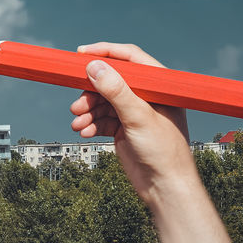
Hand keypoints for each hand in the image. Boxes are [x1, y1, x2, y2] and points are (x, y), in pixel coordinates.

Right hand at [69, 42, 196, 208]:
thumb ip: (116, 90)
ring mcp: (134, 113)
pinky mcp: (124, 128)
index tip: (81, 55)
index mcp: (158, 87)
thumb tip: (94, 67)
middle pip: (110, 81)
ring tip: (78, 122)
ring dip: (88, 111)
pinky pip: (102, 119)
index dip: (106, 53)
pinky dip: (91, 123)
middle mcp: (146, 97)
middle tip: (77, 104)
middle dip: (91, 92)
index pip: (130, 59)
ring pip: (103, 101)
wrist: (165, 189)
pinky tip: (84, 132)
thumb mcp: (138, 117)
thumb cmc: (164, 152)